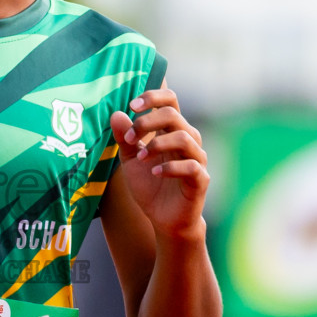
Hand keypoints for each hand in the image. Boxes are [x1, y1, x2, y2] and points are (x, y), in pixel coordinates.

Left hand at [108, 87, 208, 240]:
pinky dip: (171, 167)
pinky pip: (192, 166)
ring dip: (157, 144)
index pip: (170, 101)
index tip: (132, 106)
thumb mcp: (130, 161)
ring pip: (185, 137)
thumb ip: (125, 138)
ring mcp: (196, 159)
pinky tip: (154, 173)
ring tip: (141, 157)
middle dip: (147, 122)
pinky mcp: (200, 179)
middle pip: (173, 115)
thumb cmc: (150, 185)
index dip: (153, 97)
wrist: (163, 219)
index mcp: (171, 131)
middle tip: (129, 138)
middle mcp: (187, 140)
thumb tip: (116, 114)